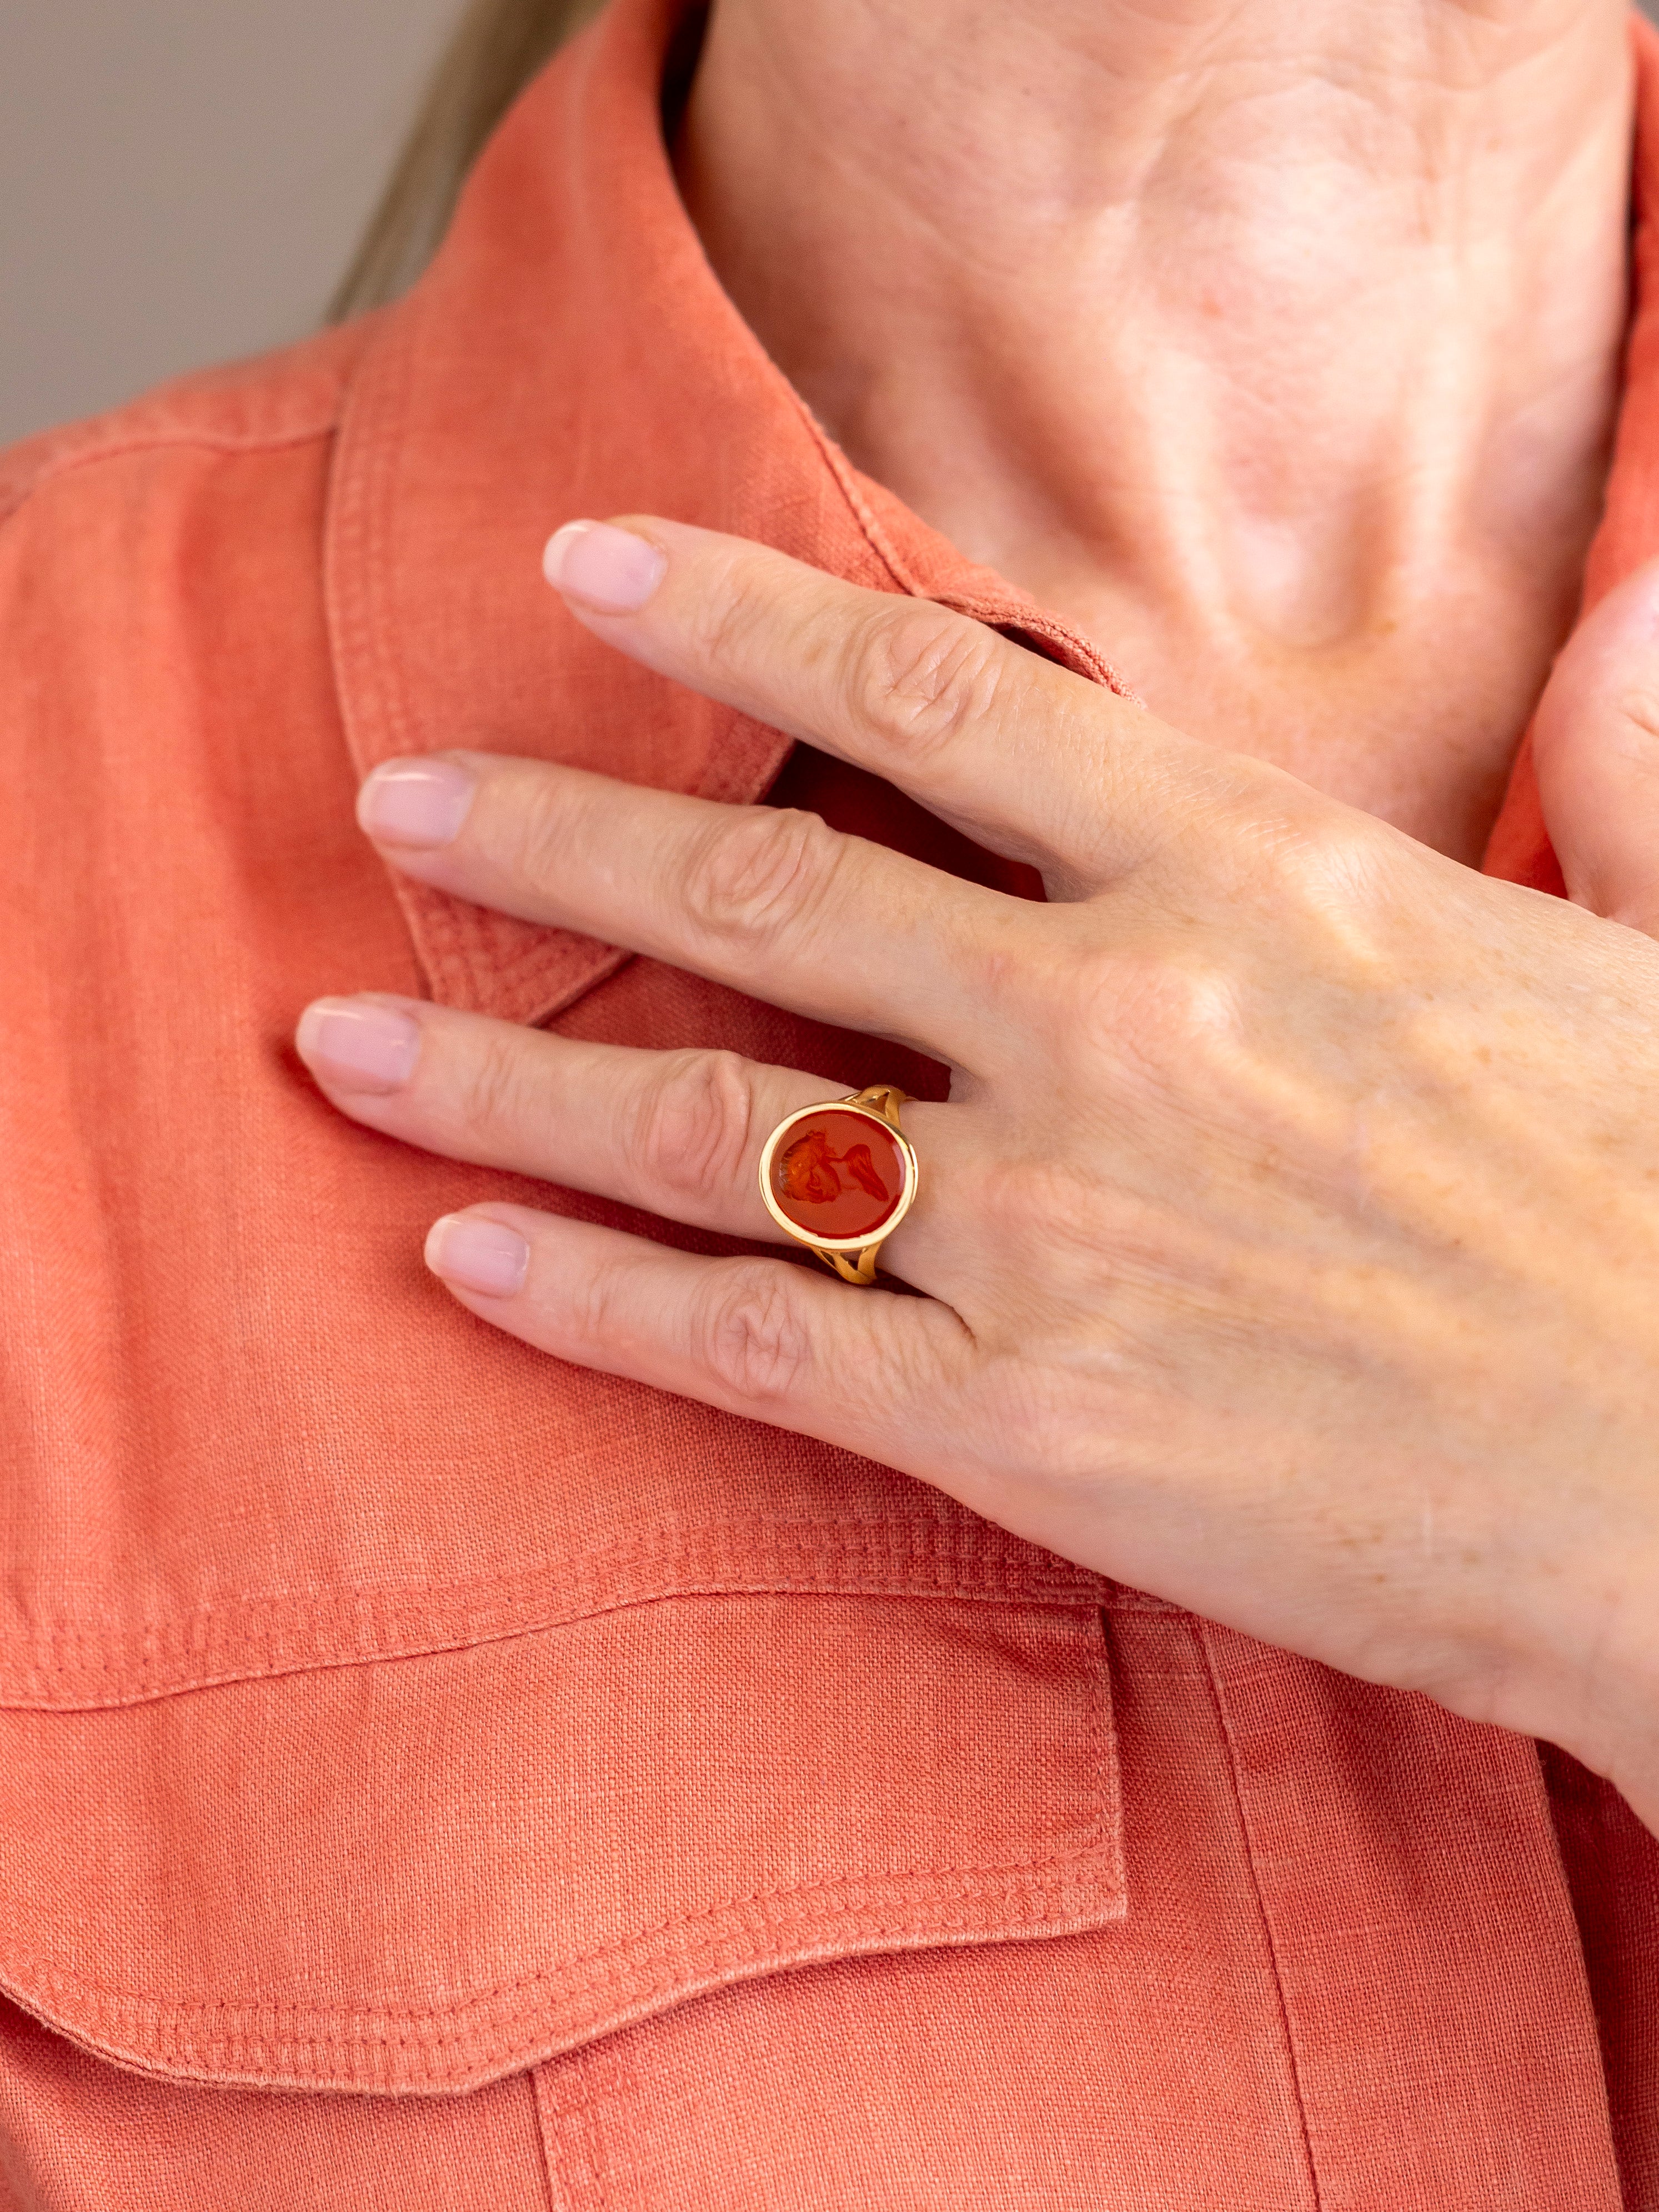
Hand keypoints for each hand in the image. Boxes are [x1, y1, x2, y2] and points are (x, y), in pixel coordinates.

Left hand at [297, 519, 1658, 1827]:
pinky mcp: (1025, 1431)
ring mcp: (1054, 1237)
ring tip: (347, 1048)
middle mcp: (1118, 1035)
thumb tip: (1652, 604)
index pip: (942, 705)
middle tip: (403, 803)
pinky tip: (468, 1256)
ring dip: (505, 1076)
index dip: (738, 616)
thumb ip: (1622, 762)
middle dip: (556, 835)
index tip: (587, 566)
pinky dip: (592, 1298)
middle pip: (763, 898)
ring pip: (711, 1127)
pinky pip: (750, 1346)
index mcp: (1258, 890)